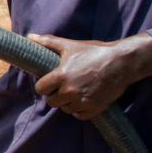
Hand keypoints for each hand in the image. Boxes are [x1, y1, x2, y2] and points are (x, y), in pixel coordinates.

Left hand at [29, 32, 151, 119]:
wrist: (121, 62)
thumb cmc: (94, 52)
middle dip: (55, 95)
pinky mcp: (94, 108)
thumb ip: (48, 42)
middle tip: (63, 87)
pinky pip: (79, 115)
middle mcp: (70, 91)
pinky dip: (80, 110)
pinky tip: (84, 99)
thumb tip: (30, 37)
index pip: (41, 89)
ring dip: (68, 103)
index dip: (44, 85)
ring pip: (65, 109)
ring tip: (76, 91)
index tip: (50, 82)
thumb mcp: (70, 45)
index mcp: (61, 76)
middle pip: (52, 101)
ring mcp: (82, 101)